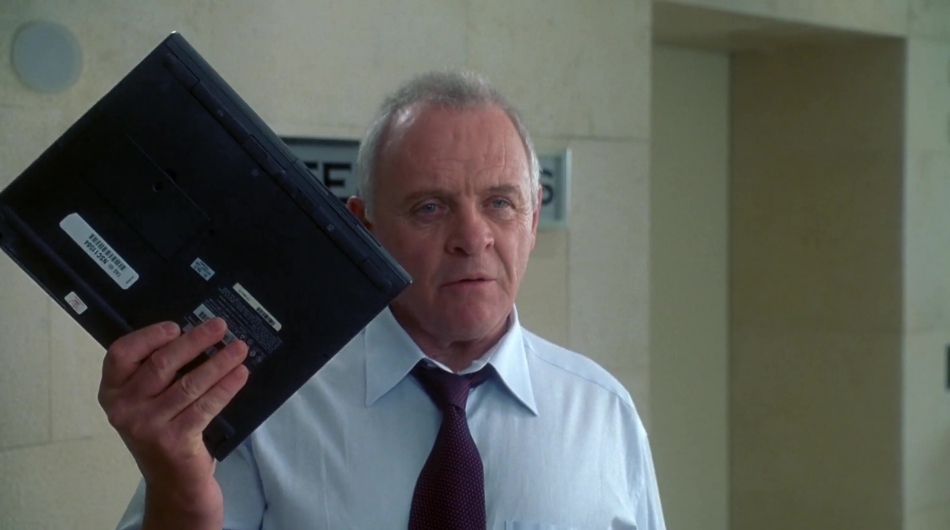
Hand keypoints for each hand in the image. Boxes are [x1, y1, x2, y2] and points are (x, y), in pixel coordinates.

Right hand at [98, 318, 248, 527]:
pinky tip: (241, 374)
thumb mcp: (149, 401)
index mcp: (112, 392)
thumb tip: (194, 333)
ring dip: (218, 362)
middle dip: (195, 341)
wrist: (173, 483)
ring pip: (188, 384)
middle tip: (220, 326)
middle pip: (160, 364)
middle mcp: (123, 409)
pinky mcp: (173, 441)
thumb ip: (157, 373)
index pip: (120, 354)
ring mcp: (147, 427)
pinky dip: (225, 387)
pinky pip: (205, 406)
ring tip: (240, 348)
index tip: (177, 326)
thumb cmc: (164, 431)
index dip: (148, 336)